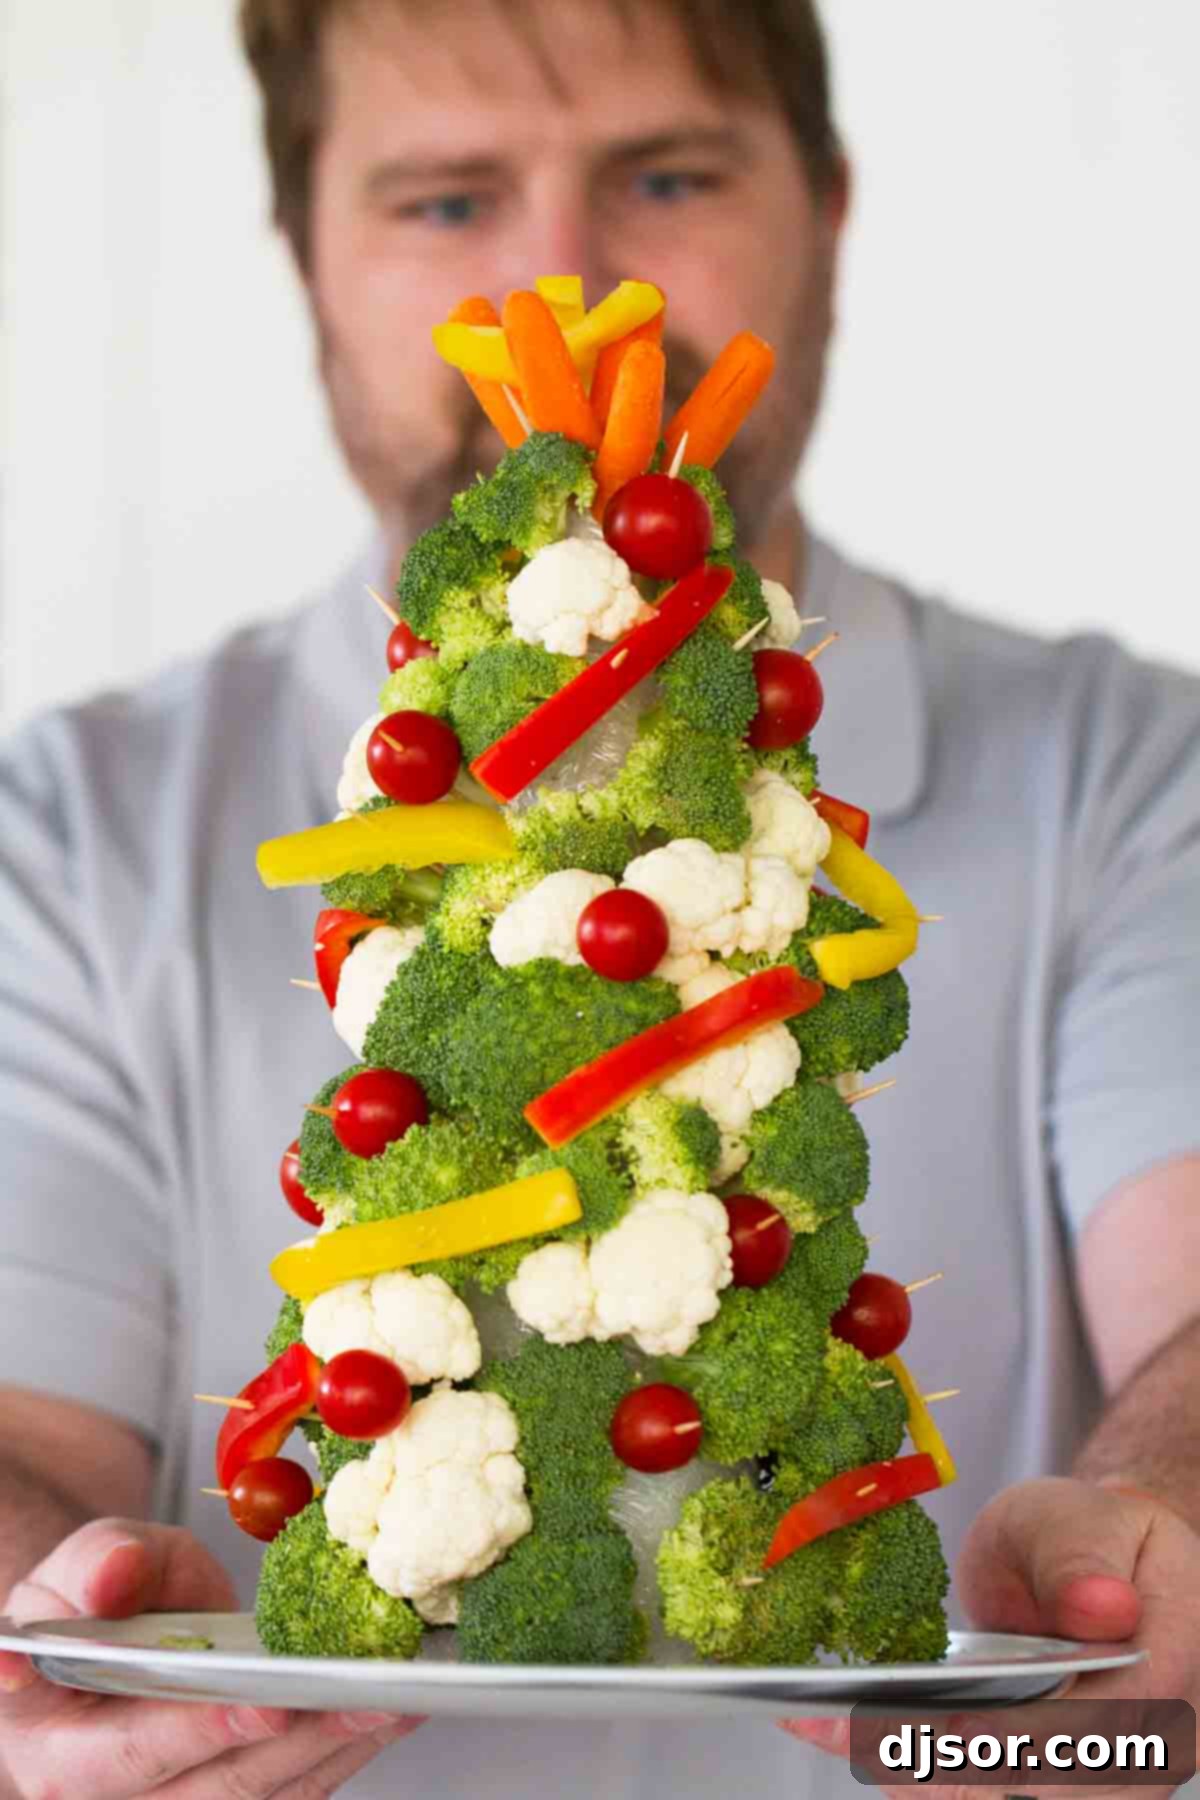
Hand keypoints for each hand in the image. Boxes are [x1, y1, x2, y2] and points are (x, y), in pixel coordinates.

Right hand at [0, 1517, 423, 1797]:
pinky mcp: (224, 1792)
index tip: (264, 1706)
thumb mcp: (84, 1563)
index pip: (125, 1754)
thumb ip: (98, 1566)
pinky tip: (384, 1717)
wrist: (105, 1627)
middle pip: (212, 1789)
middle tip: (362, 1699)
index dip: (196, 1732)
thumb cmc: (91, 1601)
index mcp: (54, 1746)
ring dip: (333, 1752)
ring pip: (259, 1798)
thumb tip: (110, 1580)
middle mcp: (111, 1798)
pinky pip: (286, 1792)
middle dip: (296, 1744)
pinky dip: (337, 1755)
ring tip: (396, 1703)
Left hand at [778, 1476, 1199, 1796]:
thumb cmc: (1095, 1533)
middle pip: (1057, 1785)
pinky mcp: (1042, 1768)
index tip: (959, 1733)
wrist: (1094, 1560)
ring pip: (1014, 1794)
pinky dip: (918, 1765)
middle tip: (863, 1737)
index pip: (1111, 1728)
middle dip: (956, 1774)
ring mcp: (1098, 1765)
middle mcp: (1146, 1738)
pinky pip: (984, 1780)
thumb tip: (1104, 1607)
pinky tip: (849, 1733)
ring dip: (926, 1776)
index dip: (1033, 1743)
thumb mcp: (1086, 1521)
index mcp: (1172, 1665)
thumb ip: (1084, 1561)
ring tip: (838, 1731)